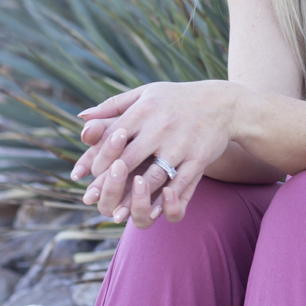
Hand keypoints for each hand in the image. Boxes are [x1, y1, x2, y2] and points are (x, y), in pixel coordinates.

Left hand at [71, 80, 236, 228]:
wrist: (224, 103)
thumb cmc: (177, 99)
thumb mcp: (146, 93)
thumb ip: (113, 105)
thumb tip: (81, 118)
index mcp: (145, 109)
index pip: (113, 137)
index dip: (98, 159)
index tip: (90, 175)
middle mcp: (161, 126)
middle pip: (128, 159)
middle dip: (110, 182)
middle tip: (97, 198)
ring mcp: (181, 143)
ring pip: (153, 176)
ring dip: (134, 197)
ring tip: (120, 212)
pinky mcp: (199, 158)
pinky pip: (180, 184)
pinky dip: (165, 200)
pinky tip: (153, 210)